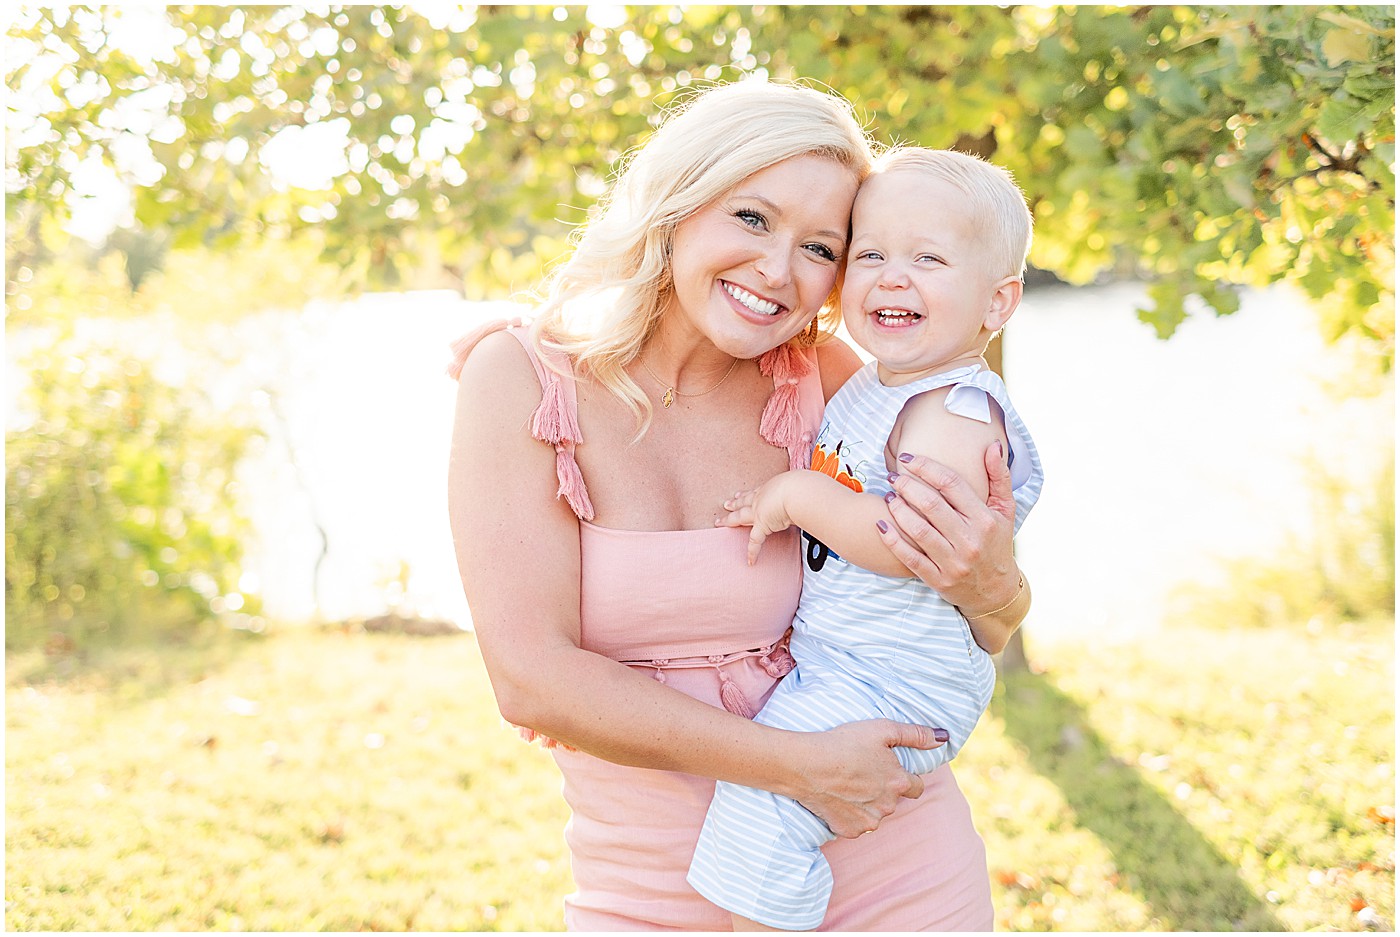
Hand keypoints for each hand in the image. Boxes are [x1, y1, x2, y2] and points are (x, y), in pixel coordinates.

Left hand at [716, 478, 794, 565]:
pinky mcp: (762, 525)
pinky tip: (750, 560)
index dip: (746, 494)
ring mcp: (759, 511)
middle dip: (734, 503)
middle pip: (744, 501)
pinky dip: (753, 552)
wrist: (797, 491)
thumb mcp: (798, 485)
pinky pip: (755, 541)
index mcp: (770, 488)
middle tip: (726, 504)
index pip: (755, 492)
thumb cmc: (801, 486)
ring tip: (720, 522)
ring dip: (729, 520)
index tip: (738, 495)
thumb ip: (799, 492)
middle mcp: (762, 498)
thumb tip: (809, 494)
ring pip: (740, 516)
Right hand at [788, 720, 947, 838]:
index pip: (916, 787)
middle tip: (860, 771)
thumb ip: (916, 735)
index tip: (886, 768)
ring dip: (867, 803)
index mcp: (899, 783)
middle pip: (893, 801)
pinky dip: (849, 814)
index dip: (903, 777)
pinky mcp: (848, 831)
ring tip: (846, 784)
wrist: (805, 765)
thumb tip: (943, 738)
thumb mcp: (882, 729)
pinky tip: (837, 797)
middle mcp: (887, 807)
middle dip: (882, 789)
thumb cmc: (843, 743)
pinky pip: (855, 825)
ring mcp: (868, 822)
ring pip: (875, 814)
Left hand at [876, 443, 1017, 611]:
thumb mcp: (1005, 511)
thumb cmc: (996, 543)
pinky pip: (910, 558)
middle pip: (931, 505)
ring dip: (898, 510)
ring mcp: (953, 563)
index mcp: (985, 520)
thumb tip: (992, 446)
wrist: (995, 592)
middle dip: (907, 486)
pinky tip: (880, 524)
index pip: (952, 485)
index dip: (926, 467)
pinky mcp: (938, 580)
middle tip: (893, 476)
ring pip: (919, 530)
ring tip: (888, 496)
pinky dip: (892, 540)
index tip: (908, 458)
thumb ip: (1000, 477)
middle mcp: (970, 541)